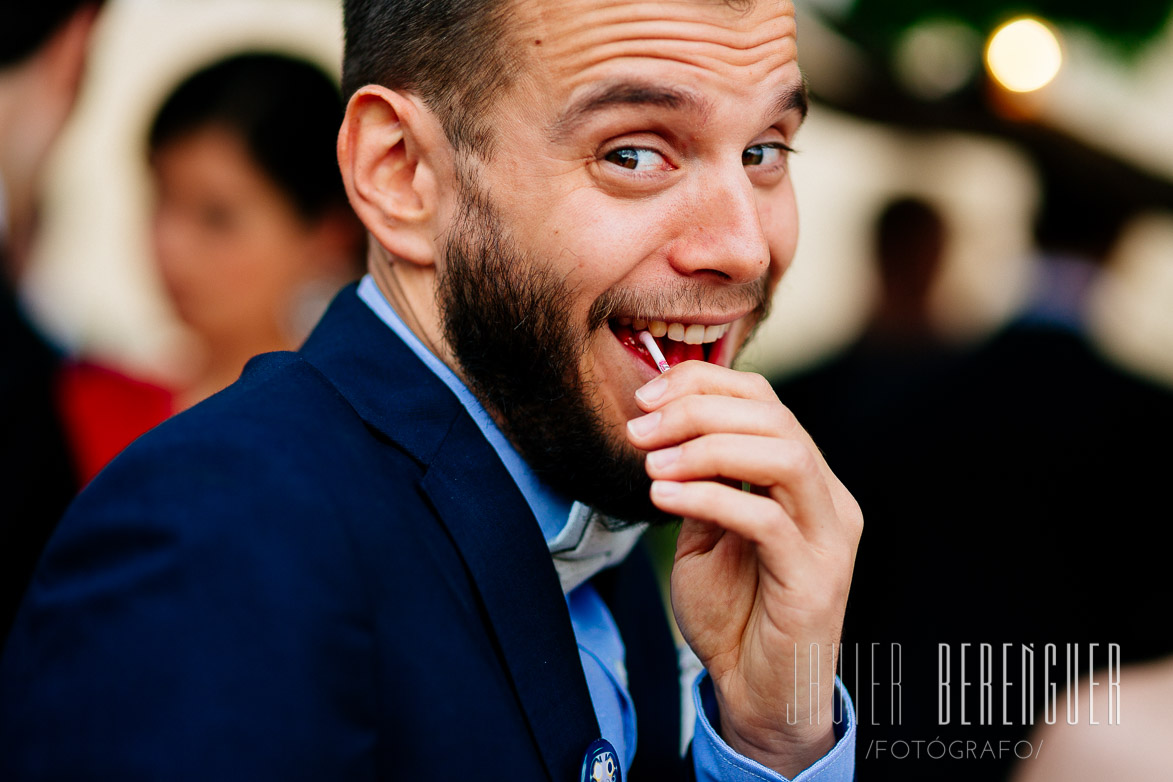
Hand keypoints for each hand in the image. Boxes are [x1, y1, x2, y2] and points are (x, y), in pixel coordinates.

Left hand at [626, 361, 862, 776]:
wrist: (758, 695)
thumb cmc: (734, 615)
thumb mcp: (707, 535)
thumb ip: (702, 483)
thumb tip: (663, 429)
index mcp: (805, 480)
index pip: (765, 400)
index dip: (704, 384)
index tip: (646, 396)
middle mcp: (828, 498)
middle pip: (774, 416)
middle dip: (697, 410)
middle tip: (640, 428)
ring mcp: (829, 536)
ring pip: (783, 454)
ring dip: (707, 447)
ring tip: (651, 464)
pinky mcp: (815, 577)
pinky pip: (766, 518)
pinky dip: (709, 497)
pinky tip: (663, 497)